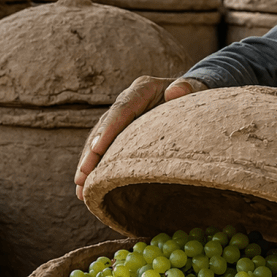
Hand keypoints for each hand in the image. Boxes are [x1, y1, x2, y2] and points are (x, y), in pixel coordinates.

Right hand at [74, 75, 206, 199]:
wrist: (193, 95)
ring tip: (81, 188)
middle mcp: (127, 101)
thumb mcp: (196, 90)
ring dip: (89, 164)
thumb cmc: (196, 95)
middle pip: (105, 127)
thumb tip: (175, 92)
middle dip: (91, 154)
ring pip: (99, 140)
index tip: (96, 150)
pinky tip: (87, 186)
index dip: (108, 130)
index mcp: (142, 89)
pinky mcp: (122, 131)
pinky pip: (105, 148)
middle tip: (82, 178)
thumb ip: (187, 88)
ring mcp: (122, 117)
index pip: (122, 109)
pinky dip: (97, 166)